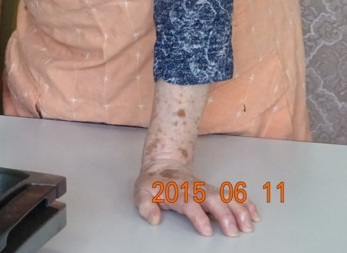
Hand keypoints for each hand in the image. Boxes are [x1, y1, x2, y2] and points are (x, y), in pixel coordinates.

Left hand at [134, 159, 259, 235]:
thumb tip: (153, 219)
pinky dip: (244, 203)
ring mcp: (207, 188)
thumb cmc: (153, 183)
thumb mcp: (141, 192)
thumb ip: (145, 205)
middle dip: (225, 215)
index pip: (190, 204)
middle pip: (213, 200)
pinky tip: (254, 214)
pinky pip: (232, 194)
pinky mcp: (214, 190)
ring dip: (239, 209)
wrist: (163, 164)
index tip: (207, 231)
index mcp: (177, 193)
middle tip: (234, 232)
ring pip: (226, 196)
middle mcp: (195, 190)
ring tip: (248, 225)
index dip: (198, 217)